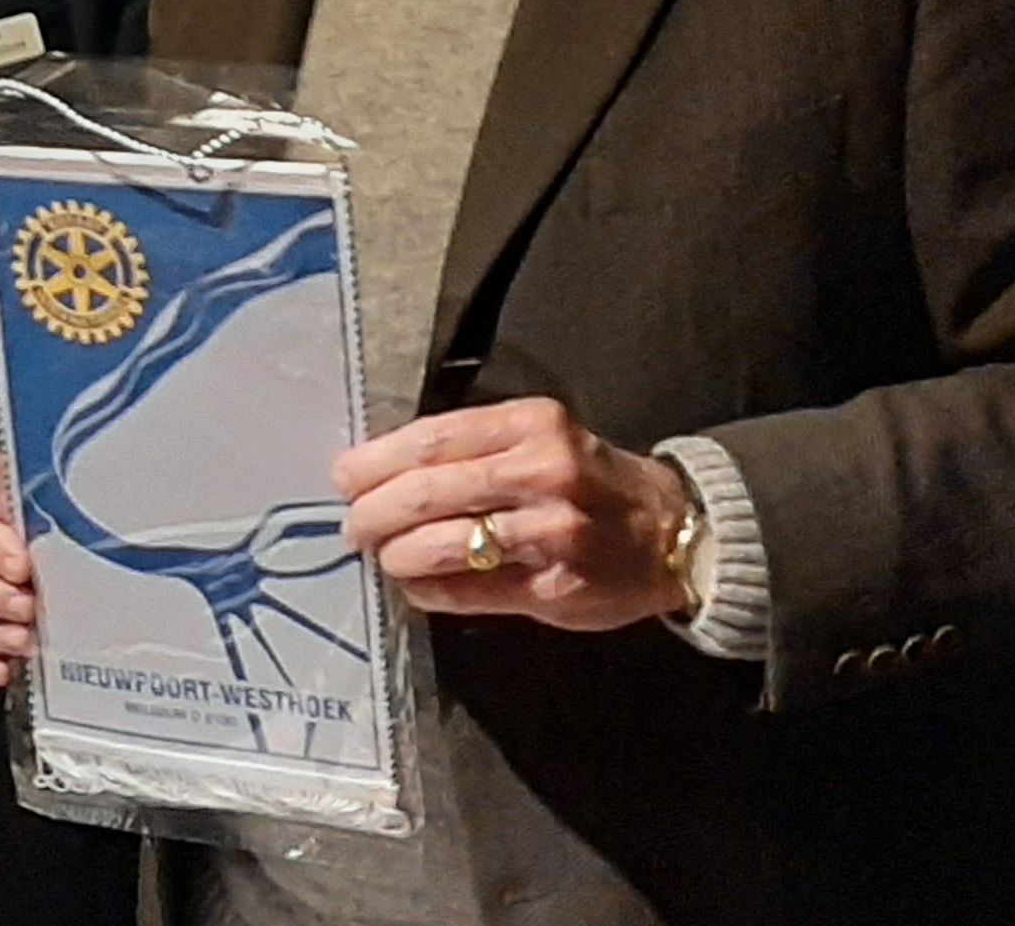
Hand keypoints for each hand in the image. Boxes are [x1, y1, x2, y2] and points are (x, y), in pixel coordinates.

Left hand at [336, 397, 689, 629]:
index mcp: (531, 423)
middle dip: (375, 511)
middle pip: (430, 490)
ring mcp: (552, 531)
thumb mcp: (539, 438)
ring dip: (397, 554)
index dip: (378, 460)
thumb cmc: (586, 478)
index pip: (433, 438)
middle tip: (351, 526)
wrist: (671, 528)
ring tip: (381, 556)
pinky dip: (430, 589)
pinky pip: (472, 591)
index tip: (343, 477)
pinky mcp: (556, 587)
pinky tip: (414, 585)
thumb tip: (383, 472)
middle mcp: (542, 470)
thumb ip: (473, 450)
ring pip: (445, 543)